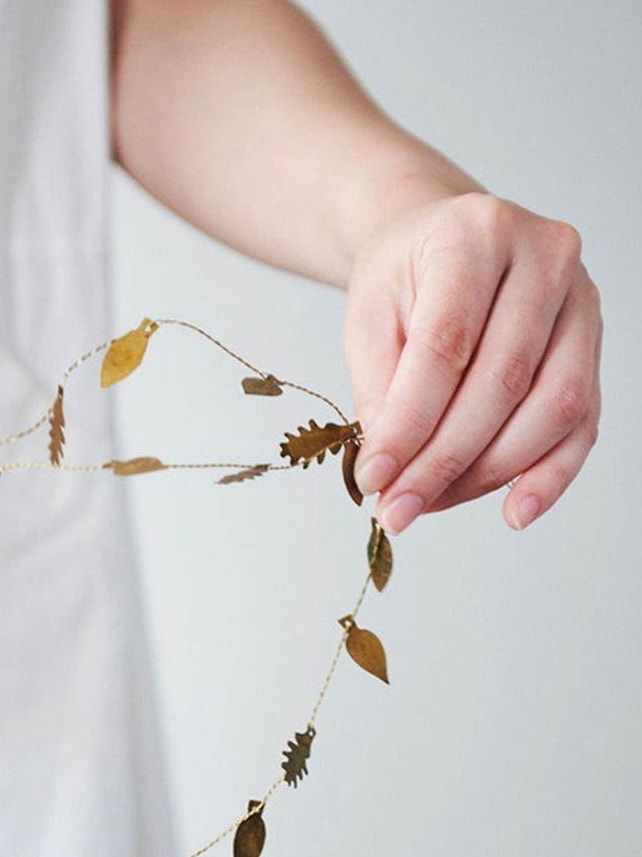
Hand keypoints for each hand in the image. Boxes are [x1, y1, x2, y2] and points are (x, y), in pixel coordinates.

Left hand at [344, 192, 601, 533]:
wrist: (443, 240)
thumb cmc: (403, 278)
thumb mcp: (370, 319)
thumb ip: (381, 389)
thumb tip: (391, 471)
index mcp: (474, 236)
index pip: (445, 346)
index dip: (409, 423)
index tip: (374, 479)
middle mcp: (544, 257)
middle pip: (502, 381)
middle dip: (444, 461)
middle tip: (398, 510)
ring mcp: (581, 300)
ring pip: (552, 406)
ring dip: (489, 474)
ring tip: (431, 505)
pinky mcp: (595, 343)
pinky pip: (583, 421)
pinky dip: (550, 474)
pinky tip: (515, 511)